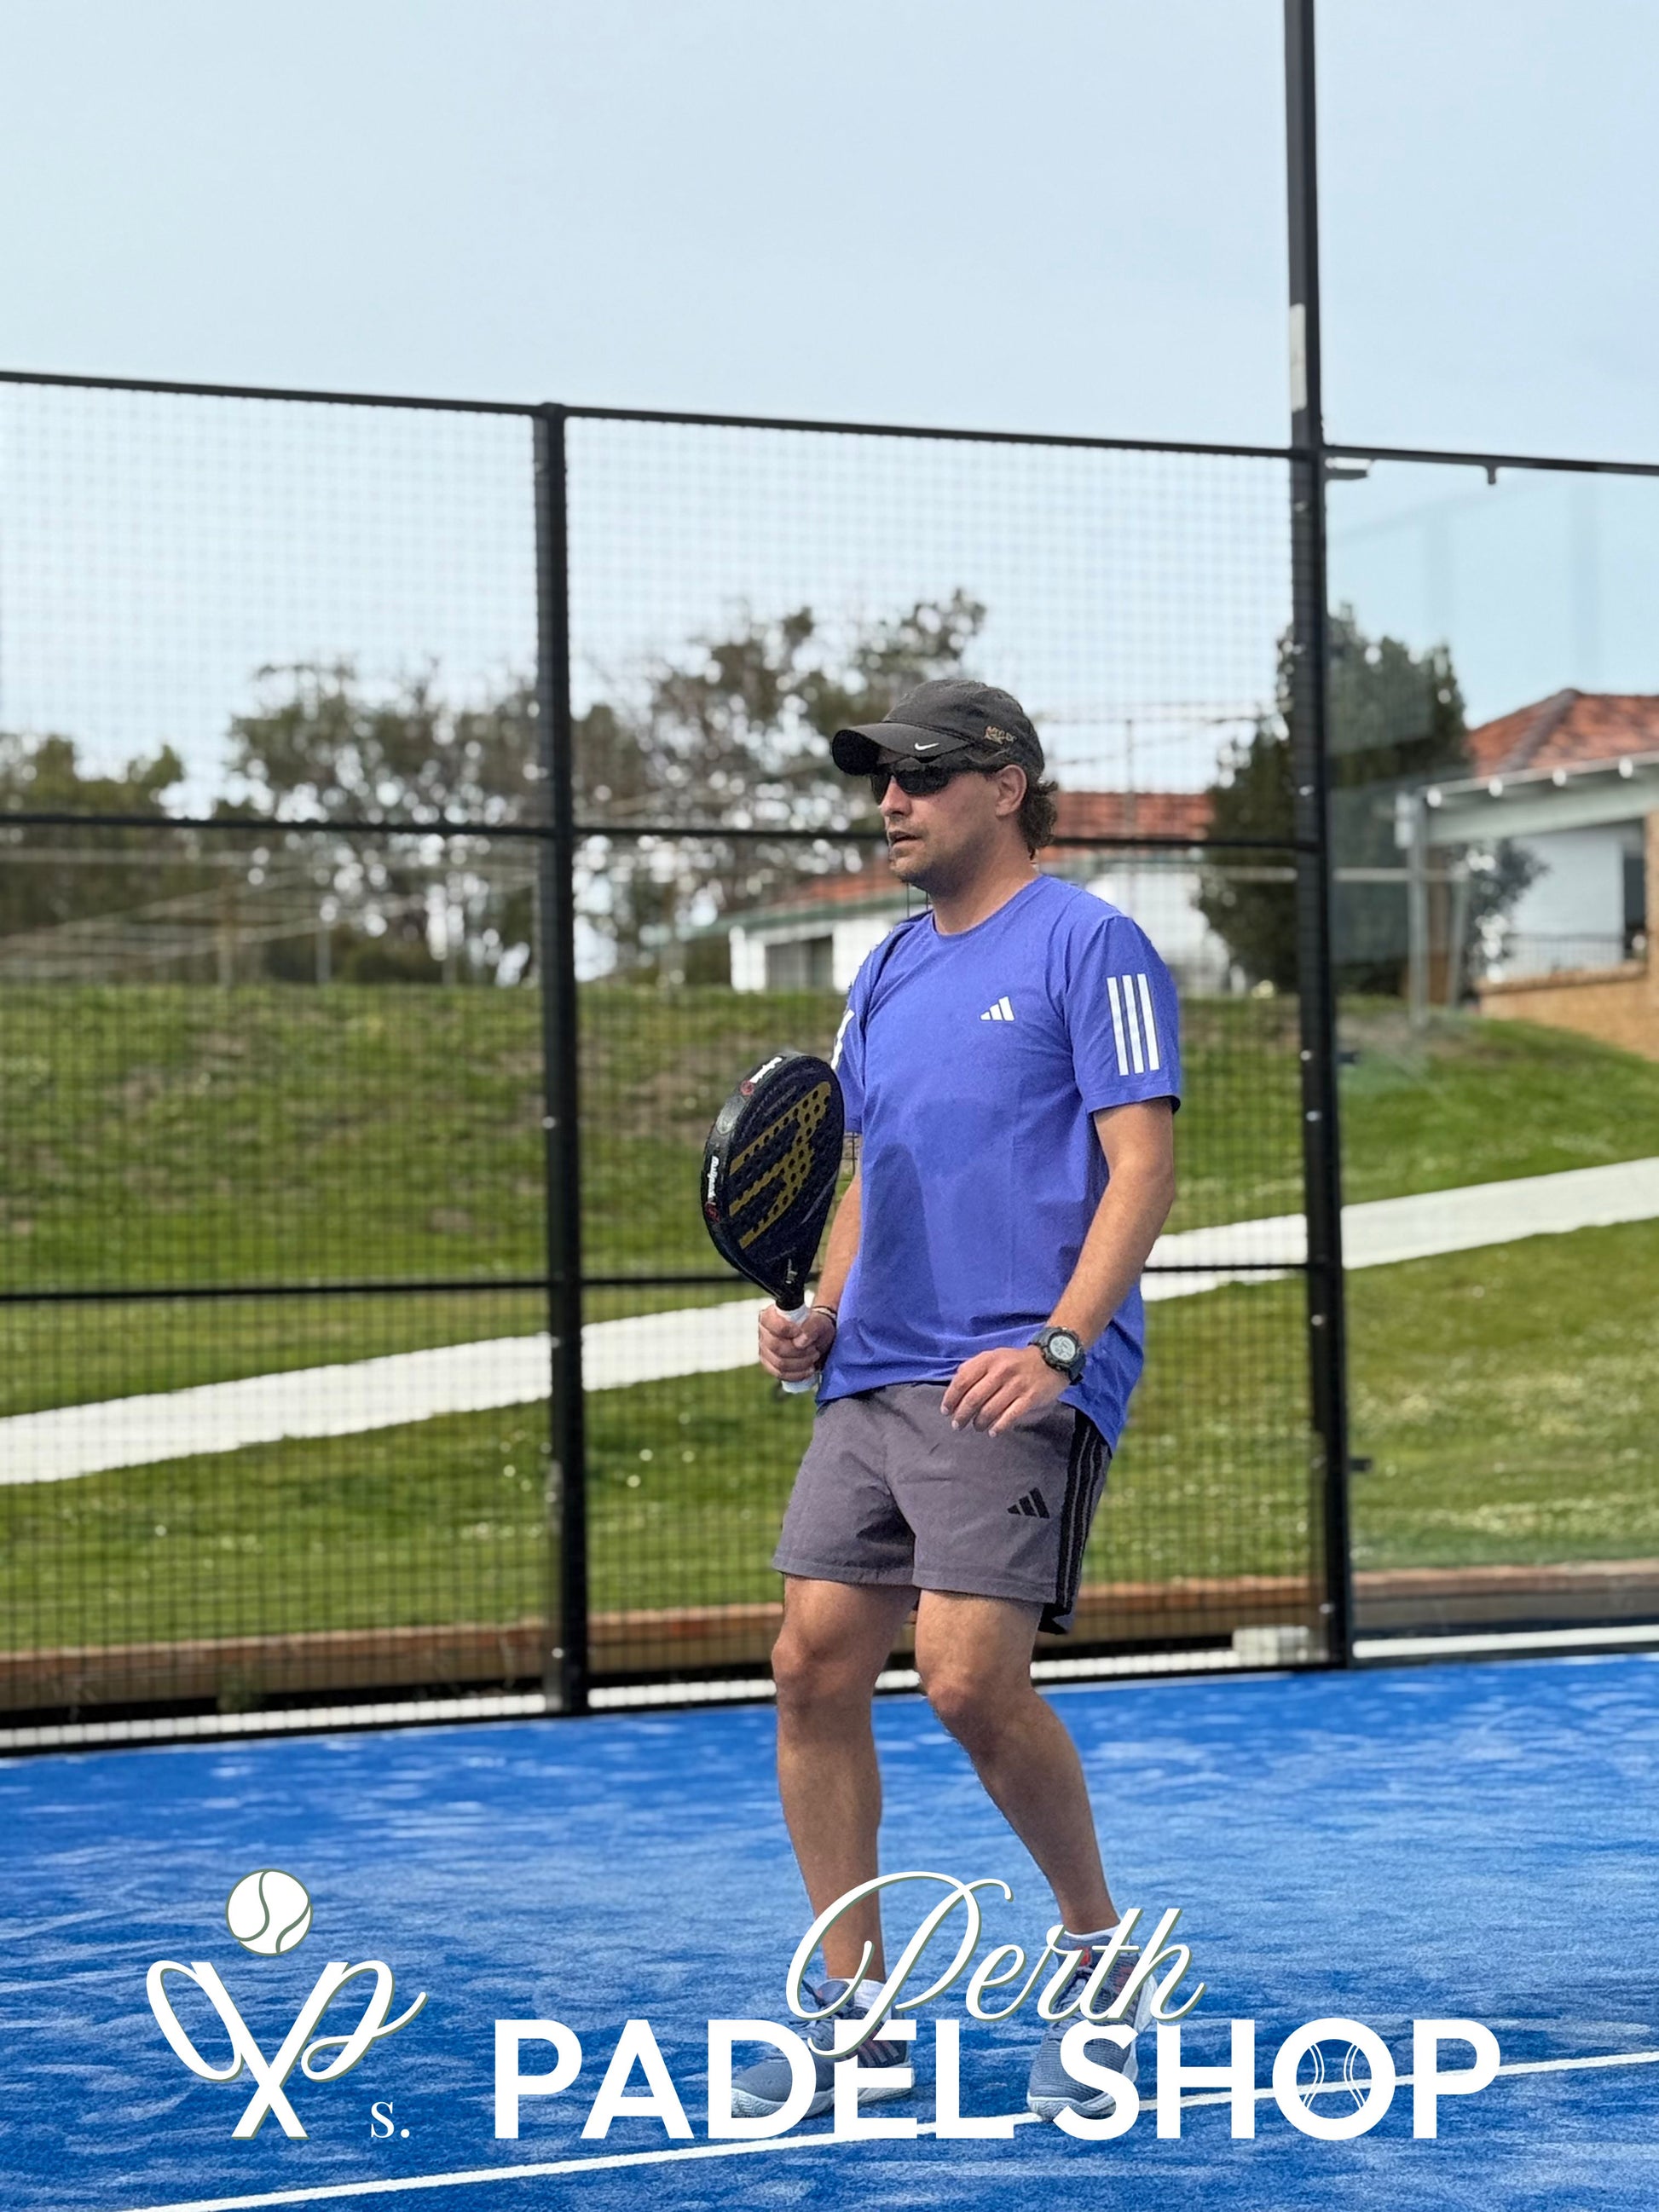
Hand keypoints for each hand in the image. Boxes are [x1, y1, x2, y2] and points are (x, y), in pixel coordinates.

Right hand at [758, 1302, 836, 1384]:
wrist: (816, 1339)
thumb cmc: (815, 1327)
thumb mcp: (819, 1322)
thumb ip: (811, 1326)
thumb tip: (801, 1341)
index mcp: (771, 1315)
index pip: (772, 1324)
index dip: (787, 1330)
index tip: (801, 1332)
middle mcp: (764, 1332)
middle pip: (776, 1347)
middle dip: (800, 1350)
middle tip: (814, 1348)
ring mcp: (764, 1350)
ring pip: (780, 1363)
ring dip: (802, 1362)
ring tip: (813, 1355)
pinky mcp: (769, 1365)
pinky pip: (780, 1374)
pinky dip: (798, 1373)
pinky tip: (808, 1368)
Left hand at [942, 1345, 1068, 1435]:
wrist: (1052, 1358)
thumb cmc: (1016, 1361)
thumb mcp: (993, 1356)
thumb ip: (973, 1367)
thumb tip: (955, 1383)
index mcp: (988, 1360)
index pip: (962, 1381)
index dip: (950, 1398)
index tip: (945, 1411)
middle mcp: (1000, 1372)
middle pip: (973, 1398)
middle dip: (961, 1415)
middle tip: (957, 1425)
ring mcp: (1016, 1385)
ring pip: (990, 1410)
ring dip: (979, 1423)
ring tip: (976, 1427)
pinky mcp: (1030, 1398)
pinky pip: (1010, 1416)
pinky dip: (999, 1427)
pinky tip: (992, 1432)